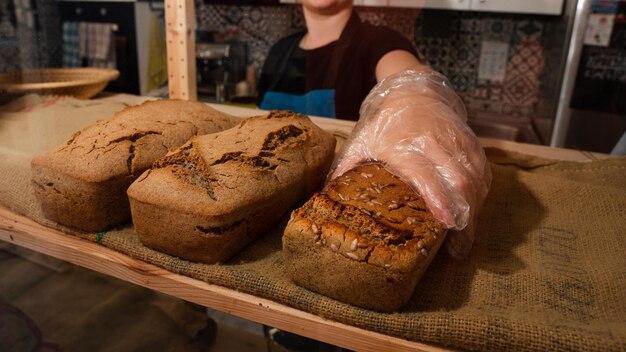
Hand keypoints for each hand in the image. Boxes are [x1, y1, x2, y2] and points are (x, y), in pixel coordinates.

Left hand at [329, 70, 491, 258]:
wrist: (413, 90)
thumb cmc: (384, 121)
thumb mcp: (361, 140)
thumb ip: (347, 166)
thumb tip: (325, 193)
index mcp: (404, 145)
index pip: (426, 174)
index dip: (438, 198)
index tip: (446, 223)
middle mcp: (434, 143)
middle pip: (459, 181)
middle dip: (463, 214)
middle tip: (458, 246)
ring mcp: (456, 141)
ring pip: (475, 178)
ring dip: (474, 208)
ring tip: (465, 235)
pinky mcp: (471, 141)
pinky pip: (483, 171)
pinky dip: (481, 194)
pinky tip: (474, 211)